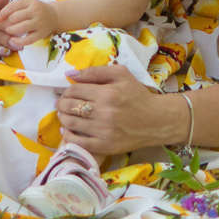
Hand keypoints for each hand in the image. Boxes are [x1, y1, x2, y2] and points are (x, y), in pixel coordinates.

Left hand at [0, 0, 59, 48]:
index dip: (3, 12)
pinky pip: (28, 40)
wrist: (55, 16)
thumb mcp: (27, 4)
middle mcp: (36, 11)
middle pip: (16, 17)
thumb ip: (14, 8)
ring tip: (9, 30)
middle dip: (8, 22)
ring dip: (11, 30)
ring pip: (21, 28)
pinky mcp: (41, 34)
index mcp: (31, 2)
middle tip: (6, 25)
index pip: (13, 6)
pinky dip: (18, 41)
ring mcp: (39, 23)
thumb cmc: (36, 10)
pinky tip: (13, 40)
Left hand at [56, 64, 177, 158]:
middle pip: (70, 107)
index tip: (67, 92)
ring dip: (63, 118)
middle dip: (62, 104)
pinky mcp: (105, 146)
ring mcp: (104, 132)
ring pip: (72, 124)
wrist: (156, 120)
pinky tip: (67, 130)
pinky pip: (79, 143)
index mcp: (107, 94)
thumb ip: (95, 72)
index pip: (74, 91)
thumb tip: (70, 73)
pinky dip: (68, 136)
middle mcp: (104, 113)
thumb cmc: (138, 95)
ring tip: (64, 115)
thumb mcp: (121, 74)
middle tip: (61, 104)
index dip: (67, 90)